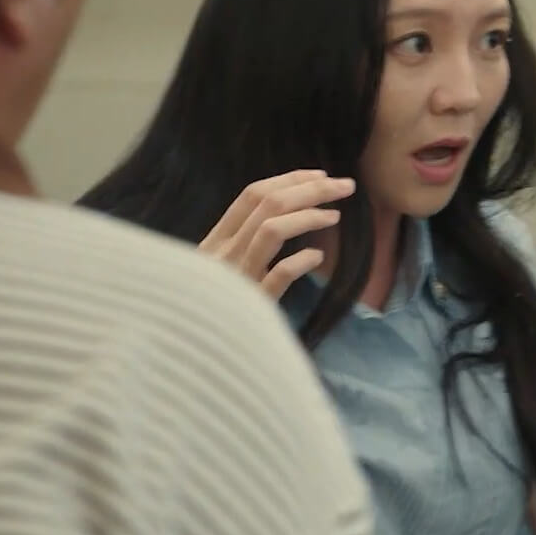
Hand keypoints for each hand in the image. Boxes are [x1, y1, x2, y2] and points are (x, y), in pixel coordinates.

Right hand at [199, 169, 356, 298]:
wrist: (190, 358)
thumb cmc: (213, 312)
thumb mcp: (223, 271)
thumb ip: (246, 244)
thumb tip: (289, 212)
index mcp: (214, 242)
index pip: (251, 196)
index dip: (289, 179)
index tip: (320, 175)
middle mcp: (221, 255)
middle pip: (266, 205)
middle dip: (310, 189)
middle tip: (345, 186)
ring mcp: (234, 280)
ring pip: (270, 231)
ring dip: (308, 216)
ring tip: (336, 216)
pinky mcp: (249, 307)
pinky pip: (276, 276)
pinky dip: (299, 262)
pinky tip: (317, 258)